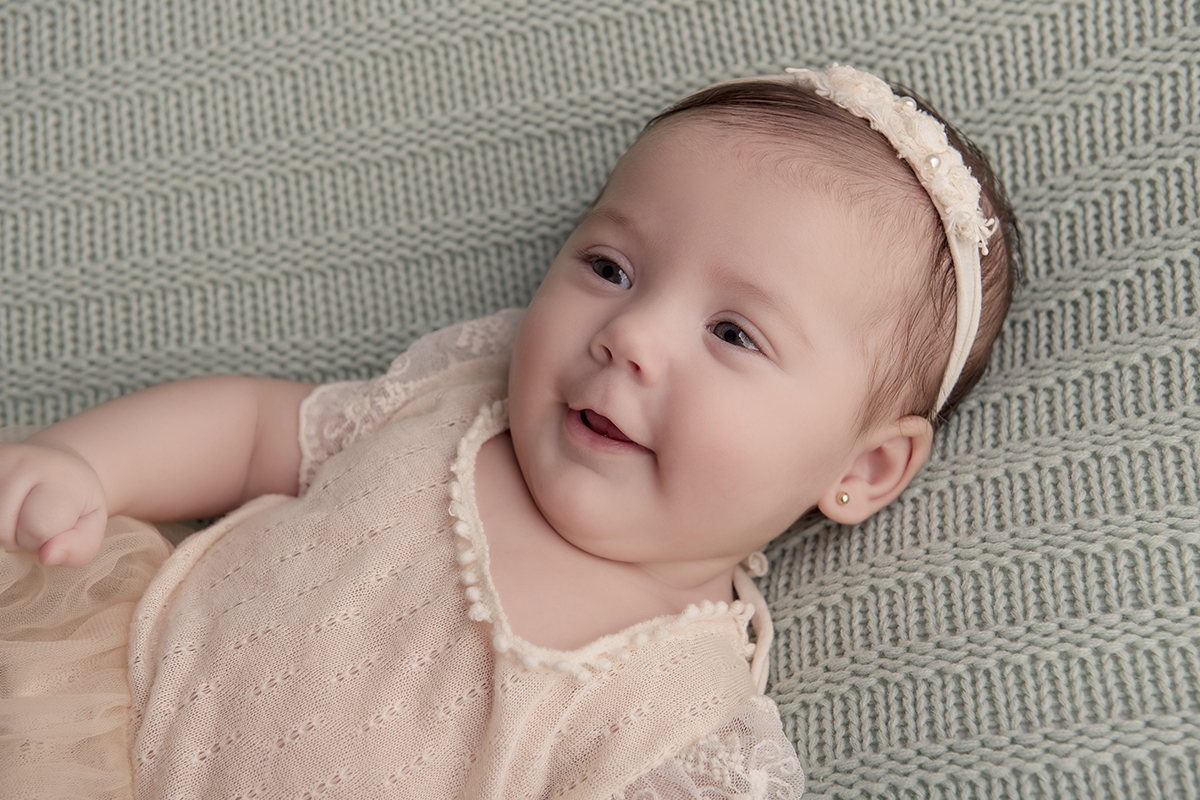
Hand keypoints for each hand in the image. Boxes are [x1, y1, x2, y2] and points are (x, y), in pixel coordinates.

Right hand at [0, 442, 107, 566]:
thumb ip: (79, 548)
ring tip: (17, 515)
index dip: (45, 540)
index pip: (39, 528)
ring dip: (0, 533)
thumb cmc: (73, 503)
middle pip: (2, 532)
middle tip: (33, 519)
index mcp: (58, 477)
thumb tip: (48, 557)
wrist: (53, 466)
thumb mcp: (91, 526)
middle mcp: (19, 462)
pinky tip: (5, 509)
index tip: (55, 523)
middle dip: (18, 539)